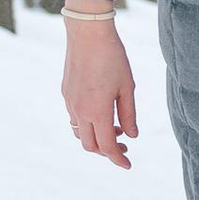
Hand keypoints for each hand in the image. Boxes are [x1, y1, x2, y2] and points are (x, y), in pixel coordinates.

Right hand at [61, 15, 138, 169]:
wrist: (88, 34)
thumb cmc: (113, 58)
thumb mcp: (127, 87)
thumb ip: (129, 114)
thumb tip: (132, 136)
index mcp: (98, 111)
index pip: (107, 146)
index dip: (118, 159)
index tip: (128, 165)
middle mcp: (80, 111)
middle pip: (90, 145)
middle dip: (107, 152)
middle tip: (124, 147)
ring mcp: (70, 103)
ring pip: (80, 133)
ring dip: (96, 138)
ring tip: (116, 129)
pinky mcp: (66, 94)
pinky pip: (74, 119)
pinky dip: (88, 125)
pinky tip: (102, 114)